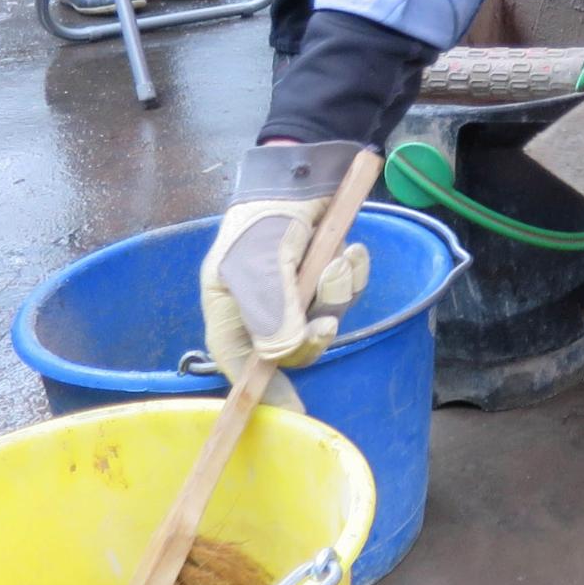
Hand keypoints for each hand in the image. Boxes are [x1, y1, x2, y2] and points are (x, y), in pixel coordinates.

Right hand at [201, 141, 371, 385]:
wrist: (304, 171)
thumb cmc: (266, 216)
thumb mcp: (261, 260)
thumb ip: (271, 307)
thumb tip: (279, 355)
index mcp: (230, 310)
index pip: (241, 364)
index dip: (262, 392)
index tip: (291, 413)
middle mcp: (262, 309)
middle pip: (293, 348)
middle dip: (314, 332)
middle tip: (327, 320)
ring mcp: (296, 294)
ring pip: (325, 318)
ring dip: (337, 291)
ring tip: (337, 256)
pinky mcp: (325, 278)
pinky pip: (347, 293)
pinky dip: (353, 273)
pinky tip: (350, 248)